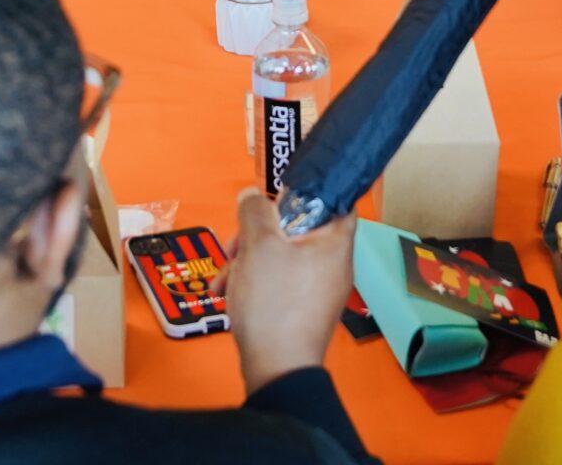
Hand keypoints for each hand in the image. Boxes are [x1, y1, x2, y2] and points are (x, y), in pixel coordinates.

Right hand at [225, 188, 354, 395]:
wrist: (276, 368)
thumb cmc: (275, 306)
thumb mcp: (259, 247)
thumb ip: (254, 212)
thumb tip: (251, 196)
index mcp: (335, 244)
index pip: (335, 201)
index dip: (307, 192)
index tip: (278, 199)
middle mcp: (332, 265)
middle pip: (296, 230)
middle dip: (258, 234)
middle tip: (237, 246)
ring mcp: (317, 290)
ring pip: (280, 256)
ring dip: (247, 261)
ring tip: (226, 278)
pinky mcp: (301, 309)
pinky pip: (278, 281)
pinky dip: (253, 282)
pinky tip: (227, 294)